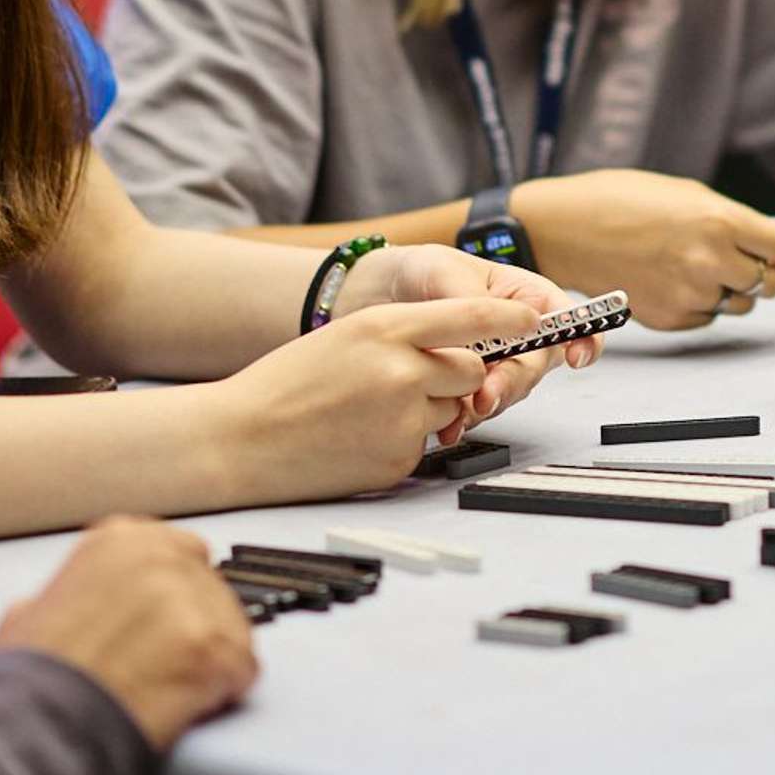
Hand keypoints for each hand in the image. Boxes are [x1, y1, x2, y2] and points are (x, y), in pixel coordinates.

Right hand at [0, 516, 258, 751]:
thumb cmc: (30, 679)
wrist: (39, 725)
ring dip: (211, 659)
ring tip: (171, 689)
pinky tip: (190, 704)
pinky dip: (223, 692)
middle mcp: (163, 557)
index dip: (171, 596)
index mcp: (119, 540)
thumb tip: (73, 607)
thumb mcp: (32, 612)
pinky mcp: (217, 649)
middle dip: (194, 624)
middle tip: (169, 662)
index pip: (176, 554)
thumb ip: (72, 593)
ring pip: (232, 626)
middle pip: (209, 587)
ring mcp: (193, 601)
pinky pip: (243, 669)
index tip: (163, 623)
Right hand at [211, 292, 540, 499]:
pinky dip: (403, 441)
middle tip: (409, 380)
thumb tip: (464, 345)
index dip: (510, 318)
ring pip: (451, 407)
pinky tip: (360, 438)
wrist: (240, 439)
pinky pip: (426, 443)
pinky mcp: (400, 459)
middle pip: (472, 367)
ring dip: (428, 408)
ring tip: (369, 411)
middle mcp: (402, 369)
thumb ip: (405, 334)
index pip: (471, 315)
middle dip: (456, 374)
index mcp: (384, 327)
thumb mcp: (347, 336)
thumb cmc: (288, 385)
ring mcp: (403, 417)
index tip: (534, 319)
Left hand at [350, 243, 600, 429]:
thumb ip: (473, 303)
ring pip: (508, 393)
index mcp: (524, 298)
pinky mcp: (467, 389)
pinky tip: (448, 424)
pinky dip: (463, 421)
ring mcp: (494, 365)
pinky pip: (477, 412)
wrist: (374, 298)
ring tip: (461, 409)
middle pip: (536, 366)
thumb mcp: (443, 270)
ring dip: (487, 404)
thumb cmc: (419, 272)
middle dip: (513, 382)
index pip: (569, 320)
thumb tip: (497, 331)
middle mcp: (517, 335)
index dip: (583, 339)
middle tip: (487, 393)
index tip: (575, 357)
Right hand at [510, 169, 774, 329]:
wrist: (567, 230)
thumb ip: (731, 219)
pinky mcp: (672, 319)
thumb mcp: (687, 194)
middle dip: (762, 271)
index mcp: (721, 222)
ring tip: (695, 266)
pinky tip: (672, 279)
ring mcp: (691, 295)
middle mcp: (712, 262)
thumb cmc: (621, 201)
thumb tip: (768, 238)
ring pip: (740, 304)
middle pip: (769, 282)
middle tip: (743, 259)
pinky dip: (699, 302)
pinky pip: (706, 316)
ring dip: (729, 289)